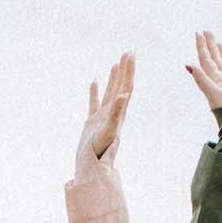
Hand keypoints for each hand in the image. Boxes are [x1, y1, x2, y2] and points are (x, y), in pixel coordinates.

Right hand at [75, 53, 135, 176]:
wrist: (90, 170)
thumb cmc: (100, 154)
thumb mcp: (109, 132)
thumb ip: (116, 114)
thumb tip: (124, 96)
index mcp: (119, 114)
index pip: (126, 87)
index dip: (129, 71)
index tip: (131, 54)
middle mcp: (113, 114)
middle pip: (121, 87)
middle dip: (125, 70)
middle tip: (129, 52)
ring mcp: (102, 118)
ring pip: (109, 93)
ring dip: (113, 78)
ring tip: (116, 64)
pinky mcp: (91, 123)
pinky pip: (94, 103)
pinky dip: (95, 91)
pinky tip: (94, 82)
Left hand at [185, 29, 221, 114]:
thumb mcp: (212, 92)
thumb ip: (201, 78)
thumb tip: (187, 64)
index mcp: (213, 79)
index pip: (205, 59)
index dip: (201, 46)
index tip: (198, 33)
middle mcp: (220, 80)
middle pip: (214, 58)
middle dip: (210, 45)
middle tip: (207, 31)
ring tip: (219, 43)